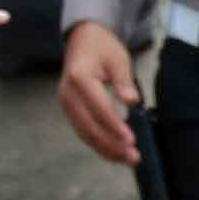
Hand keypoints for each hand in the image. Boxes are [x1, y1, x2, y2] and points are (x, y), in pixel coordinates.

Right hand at [58, 21, 141, 166]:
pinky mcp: (69, 110)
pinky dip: (98, 144)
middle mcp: (67, 93)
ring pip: (84, 133)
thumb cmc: (103, 47)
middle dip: (111, 144)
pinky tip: (115, 153)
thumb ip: (124, 80)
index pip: (98, 107)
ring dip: (105, 149)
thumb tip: (131, 101)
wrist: (83, 39)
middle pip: (88, 125)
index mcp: (79, 77)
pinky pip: (83, 131)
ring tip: (127, 160)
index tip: (131, 140)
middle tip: (133, 157)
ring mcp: (66, 103)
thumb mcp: (118, 58)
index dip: (114, 126)